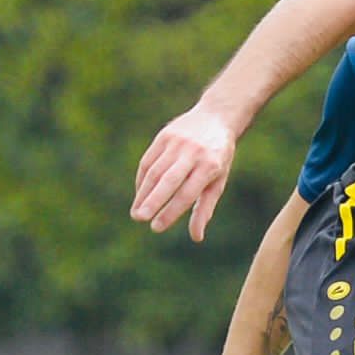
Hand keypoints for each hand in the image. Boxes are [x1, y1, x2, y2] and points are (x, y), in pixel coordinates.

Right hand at [132, 105, 236, 242]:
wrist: (215, 117)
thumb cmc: (218, 158)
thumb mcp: (218, 182)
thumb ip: (205, 208)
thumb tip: (196, 237)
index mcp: (209, 166)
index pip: (186, 194)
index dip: (170, 212)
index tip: (157, 227)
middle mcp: (192, 153)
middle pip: (168, 181)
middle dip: (152, 201)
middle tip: (138, 218)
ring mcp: (177, 142)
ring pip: (154, 171)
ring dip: (143, 193)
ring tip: (136, 212)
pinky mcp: (164, 136)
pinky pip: (149, 160)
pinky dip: (142, 179)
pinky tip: (140, 194)